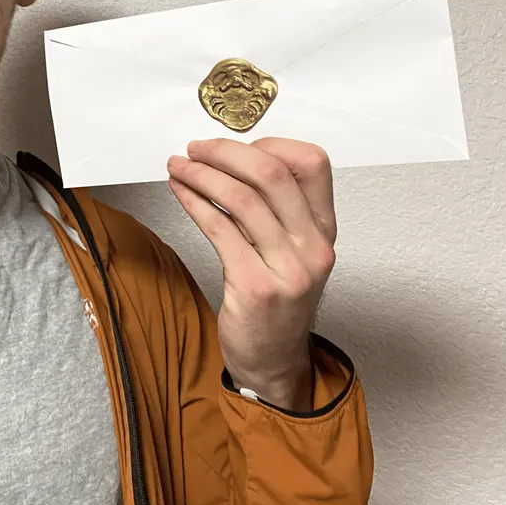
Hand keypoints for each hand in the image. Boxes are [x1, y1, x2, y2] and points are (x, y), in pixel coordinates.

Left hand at [167, 137, 336, 411]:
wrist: (273, 361)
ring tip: (179, 166)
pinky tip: (181, 192)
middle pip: (272, 173)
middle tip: (197, 148)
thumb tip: (234, 159)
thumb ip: (278, 209)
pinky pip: (219, 228)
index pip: (312, 163)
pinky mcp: (256, 287)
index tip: (238, 144)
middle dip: (226, 152)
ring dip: (202, 174)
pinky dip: (194, 202)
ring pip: (242, 197)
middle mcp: (314, 246)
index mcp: (325, 229)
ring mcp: (288, 269)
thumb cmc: (278, 301)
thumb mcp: (294, 251)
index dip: (270, 144)